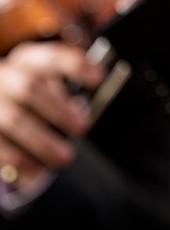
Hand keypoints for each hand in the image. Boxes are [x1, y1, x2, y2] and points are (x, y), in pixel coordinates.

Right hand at [0, 42, 103, 186]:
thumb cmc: (27, 96)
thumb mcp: (43, 83)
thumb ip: (63, 88)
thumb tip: (87, 102)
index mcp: (25, 60)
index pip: (50, 57)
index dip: (75, 65)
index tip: (99, 77)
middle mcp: (3, 77)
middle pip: (30, 87)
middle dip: (59, 109)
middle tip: (83, 127)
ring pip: (13, 119)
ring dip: (42, 141)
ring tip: (65, 157)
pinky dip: (18, 159)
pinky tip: (36, 172)